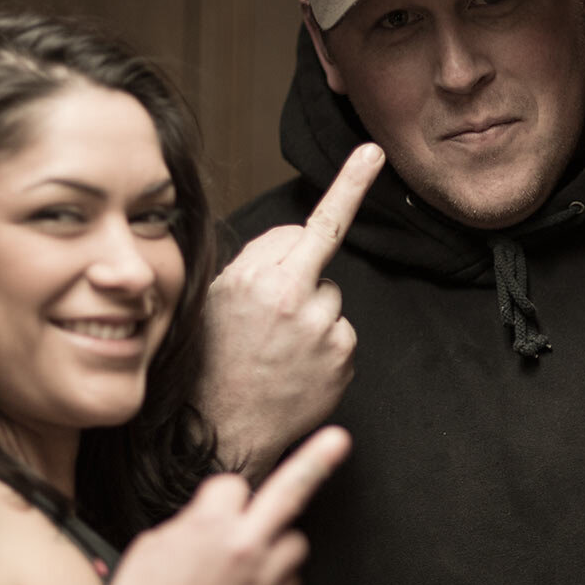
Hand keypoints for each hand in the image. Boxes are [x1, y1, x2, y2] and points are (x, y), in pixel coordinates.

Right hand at [96, 428, 350, 584]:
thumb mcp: (155, 543)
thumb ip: (195, 521)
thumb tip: (216, 516)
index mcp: (209, 523)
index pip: (234, 485)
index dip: (222, 499)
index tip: (214, 511)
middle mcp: (245, 546)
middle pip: (290, 490)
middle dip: (316, 460)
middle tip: (339, 440)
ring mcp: (265, 579)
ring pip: (294, 541)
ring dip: (276, 544)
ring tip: (244, 566)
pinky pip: (290, 580)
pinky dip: (274, 581)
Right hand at [197, 144, 384, 482]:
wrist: (221, 431)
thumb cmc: (211, 360)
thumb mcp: (216, 297)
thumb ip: (259, 259)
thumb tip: (299, 237)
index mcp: (264, 279)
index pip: (314, 223)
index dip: (349, 185)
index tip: (373, 153)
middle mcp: (300, 301)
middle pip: (316, 266)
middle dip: (296, 282)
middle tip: (262, 322)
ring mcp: (327, 333)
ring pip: (330, 301)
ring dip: (310, 316)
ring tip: (275, 349)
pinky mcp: (343, 360)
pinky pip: (340, 334)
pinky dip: (322, 345)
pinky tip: (293, 366)